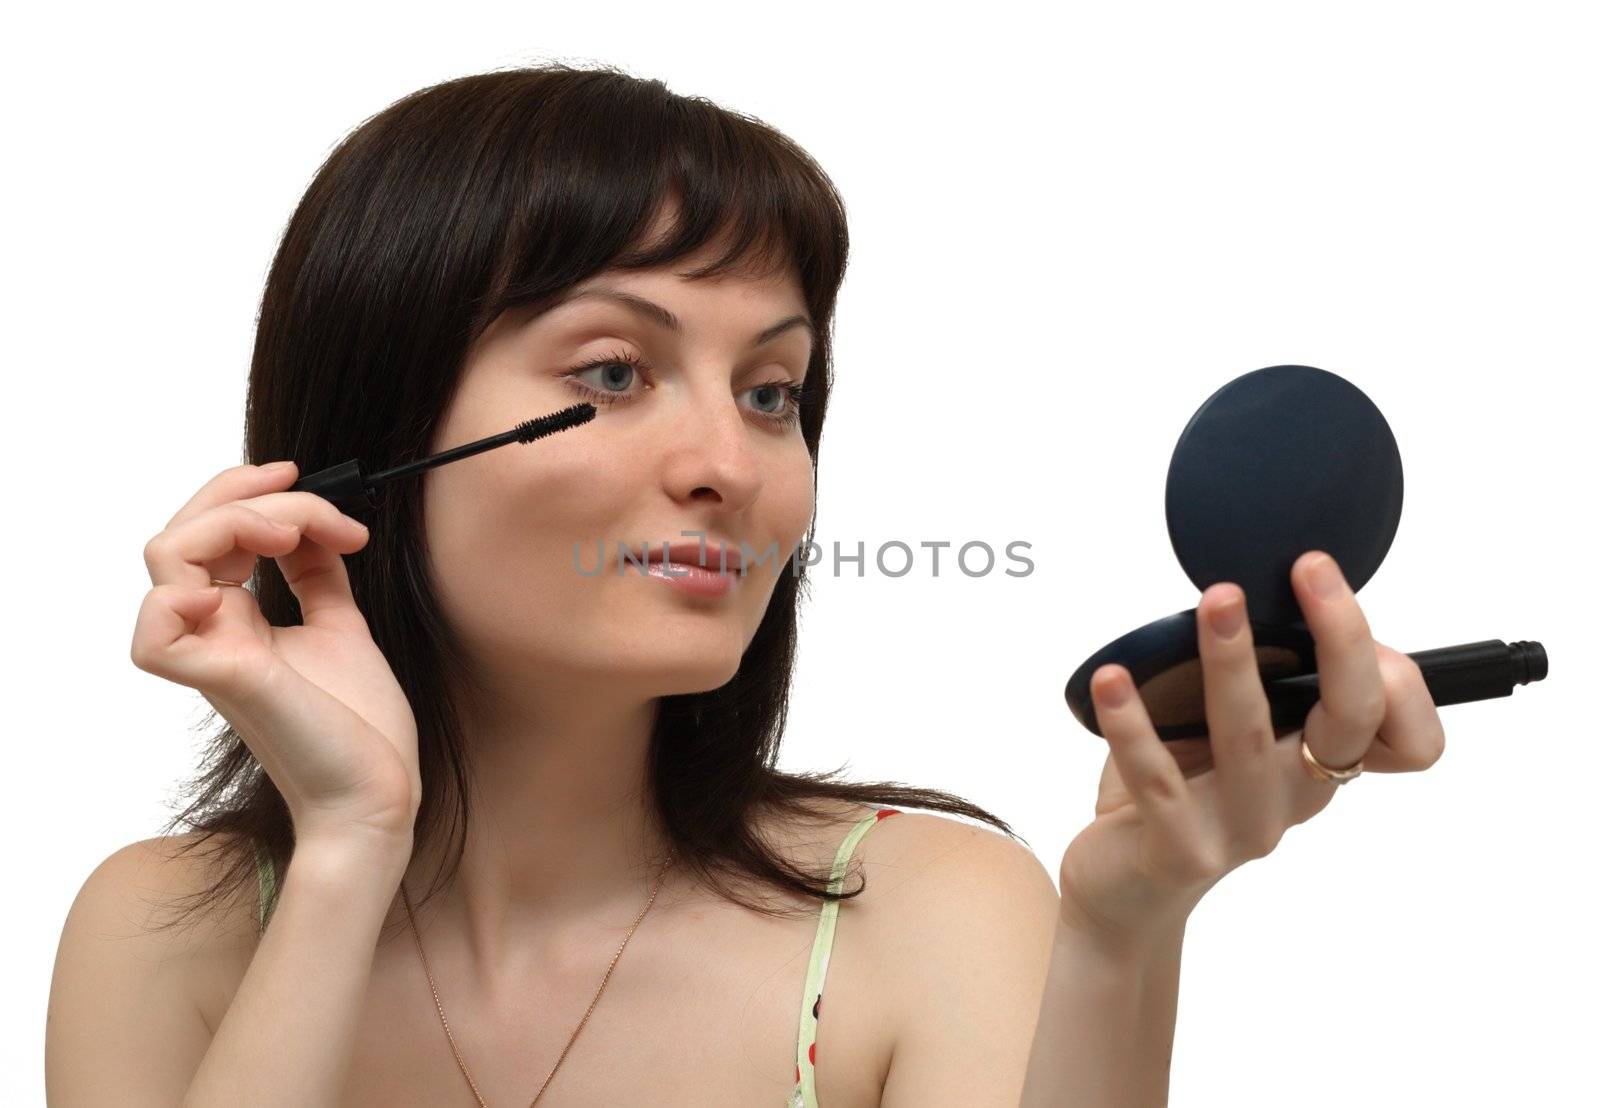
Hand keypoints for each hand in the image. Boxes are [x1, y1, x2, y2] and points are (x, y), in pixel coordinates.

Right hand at [131, 461, 420, 843]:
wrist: (379, 794)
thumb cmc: (360, 728)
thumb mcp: (341, 627)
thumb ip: (317, 577)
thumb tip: (313, 528)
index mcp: (236, 621)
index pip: (205, 534)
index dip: (244, 490)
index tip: (302, 475)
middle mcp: (213, 633)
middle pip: (181, 533)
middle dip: (244, 494)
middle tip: (309, 501)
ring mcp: (213, 655)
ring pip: (168, 558)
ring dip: (236, 521)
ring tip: (296, 534)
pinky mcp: (228, 680)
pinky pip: (155, 634)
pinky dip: (180, 597)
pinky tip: (238, 589)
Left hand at [1057, 550, 1446, 947]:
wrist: (1125, 888)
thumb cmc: (1176, 789)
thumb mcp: (1224, 724)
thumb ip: (1255, 673)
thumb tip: (1254, 588)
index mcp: (1320, 763)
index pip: (1410, 738)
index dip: (1404, 678)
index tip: (1337, 594)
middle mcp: (1296, 796)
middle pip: (1352, 720)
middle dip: (1341, 638)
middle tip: (1311, 570)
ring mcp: (1243, 827)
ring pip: (1249, 735)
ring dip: (1232, 660)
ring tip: (1217, 602)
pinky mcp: (1182, 849)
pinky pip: (1158, 779)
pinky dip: (1133, 723)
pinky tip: (1113, 680)